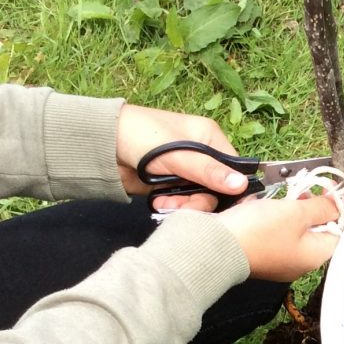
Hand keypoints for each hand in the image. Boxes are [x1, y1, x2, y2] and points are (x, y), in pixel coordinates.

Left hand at [116, 103, 247, 208]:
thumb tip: (241, 186)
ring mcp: (186, 170)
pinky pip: (183, 201)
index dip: (230, 188)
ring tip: (165, 204)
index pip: (233, 168)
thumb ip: (209, 172)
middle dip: (199, 200)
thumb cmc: (141, 137)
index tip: (221, 204)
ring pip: (199, 197)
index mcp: (209, 138)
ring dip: (184, 205)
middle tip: (181, 206)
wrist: (102, 144)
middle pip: (217, 188)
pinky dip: (173, 206)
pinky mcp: (171, 183)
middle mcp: (201, 154)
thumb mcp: (178, 155)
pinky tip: (159, 203)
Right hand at [217, 191, 343, 282]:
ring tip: (276, 200)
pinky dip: (268, 218)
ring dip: (286, 210)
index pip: (337, 233)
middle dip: (308, 208)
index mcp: (314, 257)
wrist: (215, 246)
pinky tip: (258, 208)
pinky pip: (272, 233)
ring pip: (292, 230)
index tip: (325, 191)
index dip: (334, 210)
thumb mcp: (297, 213)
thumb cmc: (259, 231)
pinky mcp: (260, 255)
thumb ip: (323, 208)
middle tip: (299, 191)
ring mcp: (278, 261)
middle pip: (314, 231)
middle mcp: (299, 263)